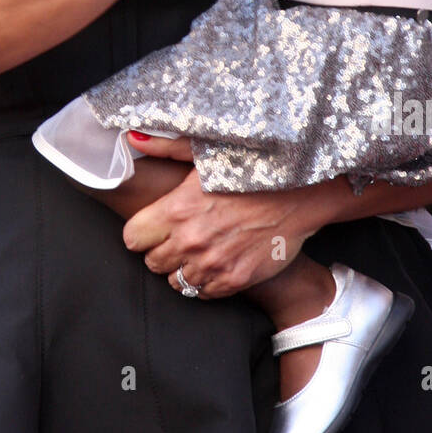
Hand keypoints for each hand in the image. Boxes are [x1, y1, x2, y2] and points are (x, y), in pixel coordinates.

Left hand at [121, 133, 310, 297]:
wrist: (299, 194)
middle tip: (180, 238)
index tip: (153, 228)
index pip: (132, 238)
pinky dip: (207, 281)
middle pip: (152, 263)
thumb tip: (133, 138)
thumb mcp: (206, 153)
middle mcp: (190, 240)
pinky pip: (204, 294)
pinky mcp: (234, 280)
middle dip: (162, 251)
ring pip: (177, 283)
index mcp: (177, 209)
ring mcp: (213, 263)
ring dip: (184, 268)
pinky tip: (218, 260)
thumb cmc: (251, 169)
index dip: (142, 233)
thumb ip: (166, 148)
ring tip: (202, 249)